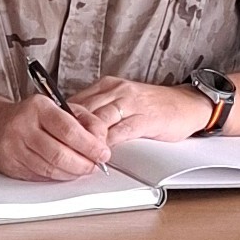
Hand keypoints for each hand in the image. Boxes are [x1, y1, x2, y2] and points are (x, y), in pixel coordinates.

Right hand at [0, 91, 113, 182]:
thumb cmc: (33, 117)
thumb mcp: (61, 108)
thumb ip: (86, 121)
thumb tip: (102, 141)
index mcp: (39, 107)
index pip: (68, 130)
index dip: (90, 146)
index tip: (103, 153)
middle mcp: (23, 126)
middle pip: (59, 154)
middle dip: (83, 164)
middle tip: (94, 166)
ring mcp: (13, 147)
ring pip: (49, 169)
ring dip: (71, 173)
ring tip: (81, 169)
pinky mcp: (10, 165)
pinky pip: (39, 177)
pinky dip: (57, 177)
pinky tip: (64, 172)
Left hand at [68, 77, 213, 141]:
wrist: (188, 104)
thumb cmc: (154, 106)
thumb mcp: (122, 102)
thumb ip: (100, 111)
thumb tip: (72, 126)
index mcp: (108, 86)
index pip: (77, 101)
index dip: (62, 120)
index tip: (51, 135)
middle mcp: (117, 91)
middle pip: (84, 110)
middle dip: (70, 131)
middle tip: (58, 148)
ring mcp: (132, 103)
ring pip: (100, 120)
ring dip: (87, 138)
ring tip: (77, 153)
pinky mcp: (146, 118)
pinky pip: (122, 130)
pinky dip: (109, 143)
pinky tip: (102, 153)